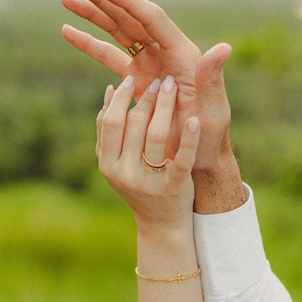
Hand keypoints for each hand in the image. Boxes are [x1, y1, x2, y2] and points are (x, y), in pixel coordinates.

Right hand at [62, 0, 231, 168]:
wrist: (196, 156)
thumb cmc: (207, 137)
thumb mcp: (213, 111)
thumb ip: (212, 79)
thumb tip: (223, 48)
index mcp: (183, 55)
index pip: (152, 19)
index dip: (126, 2)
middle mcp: (165, 52)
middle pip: (130, 17)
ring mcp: (149, 64)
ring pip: (117, 31)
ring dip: (92, 14)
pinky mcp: (136, 78)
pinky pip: (110, 55)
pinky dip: (90, 44)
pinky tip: (68, 32)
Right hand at [96, 73, 199, 231]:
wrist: (162, 223)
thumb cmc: (140, 182)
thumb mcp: (118, 161)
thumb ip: (110, 130)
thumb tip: (109, 91)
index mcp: (107, 164)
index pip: (111, 122)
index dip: (120, 98)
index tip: (131, 79)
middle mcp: (124, 174)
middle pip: (133, 125)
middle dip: (146, 98)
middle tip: (159, 80)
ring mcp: (149, 182)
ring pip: (155, 136)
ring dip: (165, 107)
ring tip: (172, 88)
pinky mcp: (174, 187)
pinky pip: (182, 159)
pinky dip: (188, 138)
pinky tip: (193, 120)